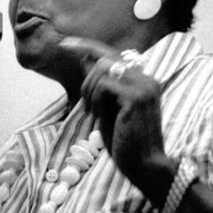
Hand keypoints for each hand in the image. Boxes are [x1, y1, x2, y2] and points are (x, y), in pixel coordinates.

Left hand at [59, 36, 175, 205]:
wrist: (145, 167)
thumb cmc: (125, 142)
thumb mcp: (109, 108)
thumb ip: (101, 86)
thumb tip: (84, 60)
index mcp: (143, 80)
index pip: (113, 54)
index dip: (86, 46)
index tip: (64, 44)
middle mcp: (147, 79)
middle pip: (106, 58)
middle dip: (87, 78)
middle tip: (86, 105)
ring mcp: (144, 87)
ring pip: (103, 69)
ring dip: (90, 90)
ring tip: (94, 112)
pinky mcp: (136, 98)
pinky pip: (104, 84)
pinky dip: (95, 99)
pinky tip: (99, 115)